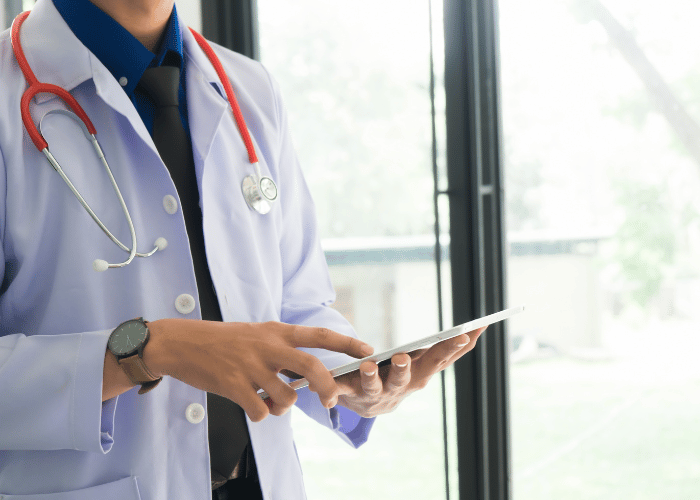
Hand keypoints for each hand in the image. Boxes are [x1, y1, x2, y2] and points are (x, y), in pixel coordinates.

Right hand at [144, 319, 373, 421]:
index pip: (320, 335)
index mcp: (276, 332)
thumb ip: (282, 349)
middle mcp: (268, 346)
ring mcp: (251, 366)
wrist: (183, 343)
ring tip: (269, 401)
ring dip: (282, 406)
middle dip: (327, 387)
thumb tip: (306, 376)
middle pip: (311, 367)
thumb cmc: (223, 340)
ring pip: (286, 397)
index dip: (347, 343)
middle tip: (332, 400)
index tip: (369, 351)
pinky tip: (251, 406)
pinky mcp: (234, 385)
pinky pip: (260, 411)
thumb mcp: (257, 333)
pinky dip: (260, 414)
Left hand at [334, 326, 486, 417]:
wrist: (367, 405)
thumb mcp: (421, 363)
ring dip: (372, 377)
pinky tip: (329, 382)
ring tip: (368, 366)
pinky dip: (335, 387)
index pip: (442, 359)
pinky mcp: (351, 394)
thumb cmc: (397, 376)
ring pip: (375, 386)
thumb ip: (442, 350)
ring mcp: (377, 394)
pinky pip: (341, 389)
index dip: (455, 348)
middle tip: (403, 358)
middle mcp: (402, 387)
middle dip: (407, 368)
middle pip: (409, 377)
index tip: (468, 332)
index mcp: (421, 375)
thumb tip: (474, 329)